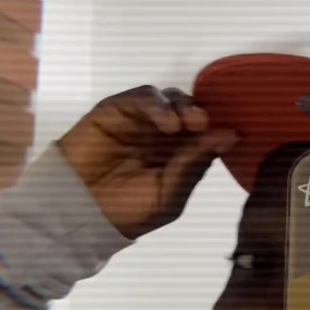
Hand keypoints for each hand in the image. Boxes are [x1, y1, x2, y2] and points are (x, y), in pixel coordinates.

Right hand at [58, 86, 236, 237]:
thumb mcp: (168, 195)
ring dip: (181, 106)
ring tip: (185, 125)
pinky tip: (166, 123)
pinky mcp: (115, 110)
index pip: (205, 132)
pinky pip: (140, 98)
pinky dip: (157, 105)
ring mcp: (138, 120)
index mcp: (178, 155)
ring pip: (168, 99)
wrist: (78, 212)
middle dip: (200, 113)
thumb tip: (232, 136)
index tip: (231, 131)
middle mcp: (161, 134)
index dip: (217, 128)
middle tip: (203, 123)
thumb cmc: (126, 211)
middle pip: (189, 109)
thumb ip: (195, 165)